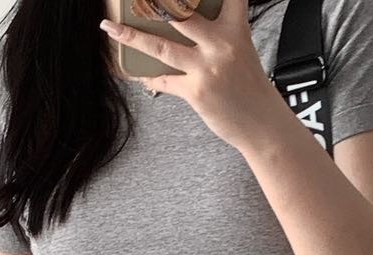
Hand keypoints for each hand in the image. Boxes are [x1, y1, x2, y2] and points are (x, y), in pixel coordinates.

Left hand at [100, 0, 280, 151]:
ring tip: (110, 28)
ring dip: (131, 37)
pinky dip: (149, 77)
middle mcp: (220, 44)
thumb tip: (180, 26)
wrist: (262, 124)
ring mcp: (207, 68)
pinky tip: (137, 74)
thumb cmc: (249, 86)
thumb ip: (216, 33)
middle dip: (154, 2)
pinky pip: (164, 80)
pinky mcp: (196, 92)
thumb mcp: (240, 49)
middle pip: (180, 12)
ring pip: (161, 47)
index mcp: (235, 28)